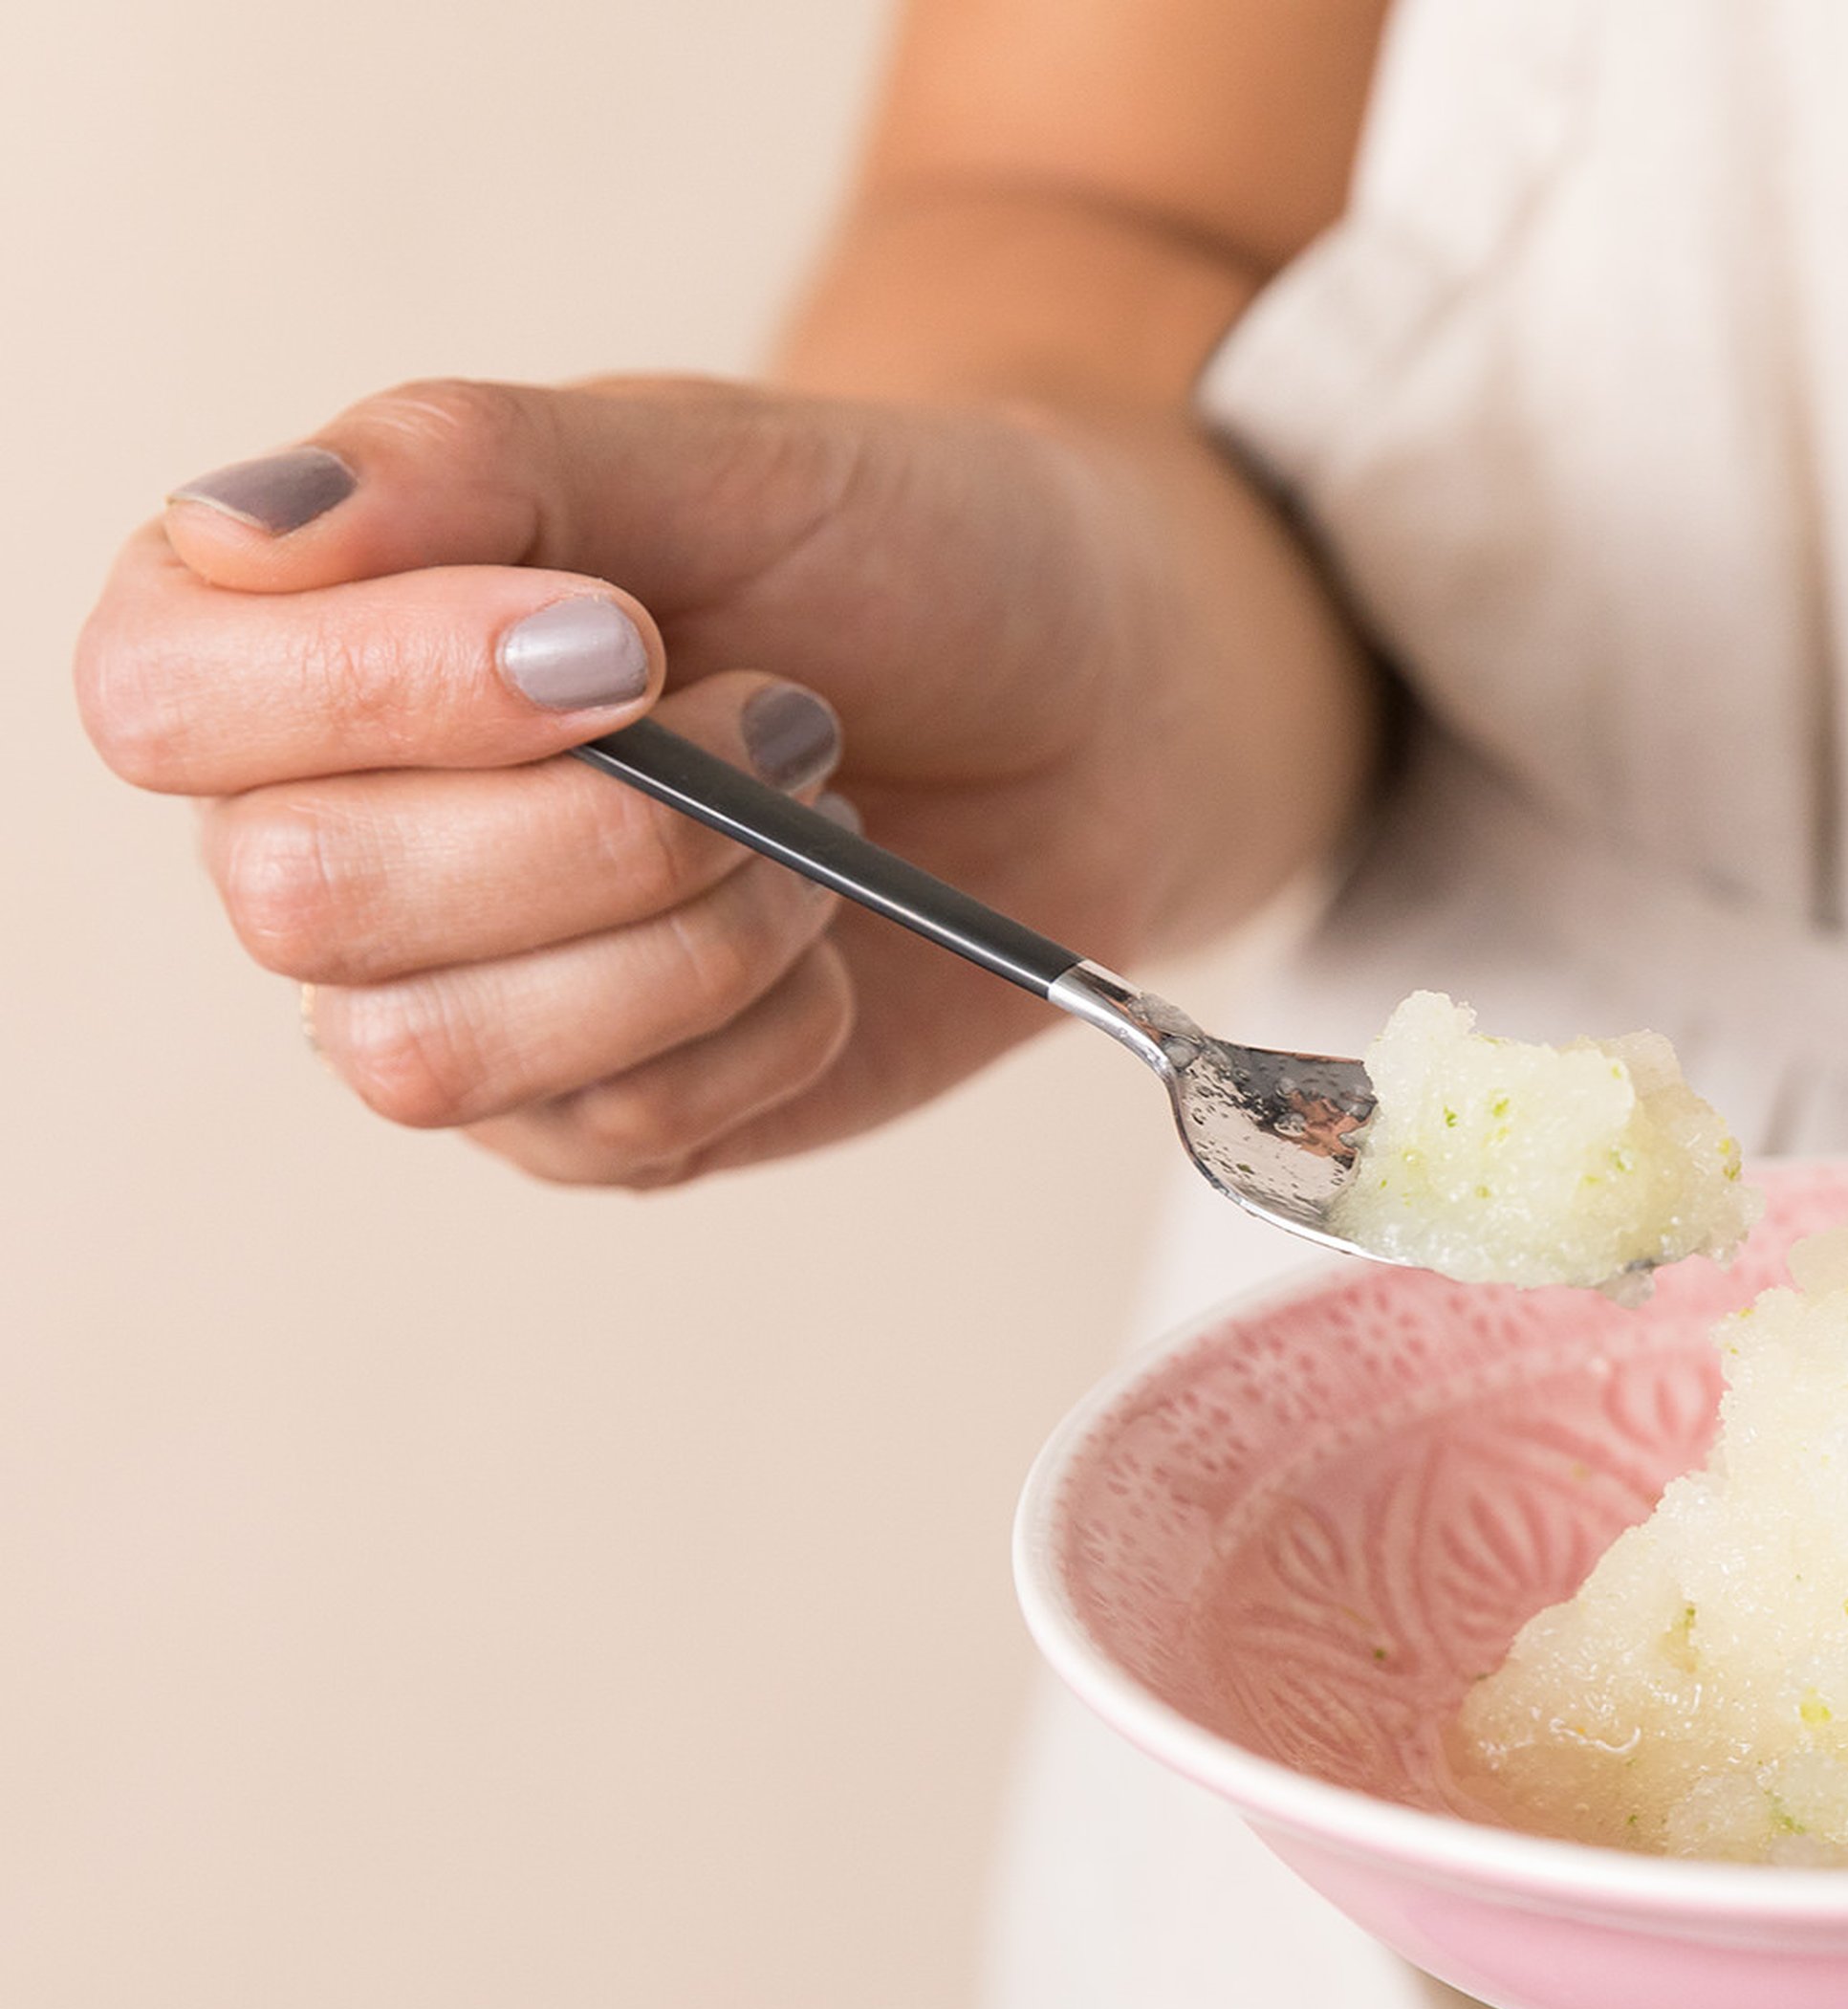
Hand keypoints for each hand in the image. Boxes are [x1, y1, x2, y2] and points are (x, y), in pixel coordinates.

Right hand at [77, 375, 1371, 1184]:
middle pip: (305, 897)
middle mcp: (327, 828)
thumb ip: (463, 462)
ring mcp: (454, 994)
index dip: (378, 684)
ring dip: (685, 929)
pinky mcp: (597, 1118)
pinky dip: (761, 1021)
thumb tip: (240, 528)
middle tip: (781, 717)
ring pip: (440, 1050)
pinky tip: (824, 931)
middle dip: (597, 818)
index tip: (622, 634)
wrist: (1095, 700)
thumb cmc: (889, 556)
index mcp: (290, 633)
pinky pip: (614, 1125)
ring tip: (813, 816)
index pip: (161, 699)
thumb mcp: (702, 452)